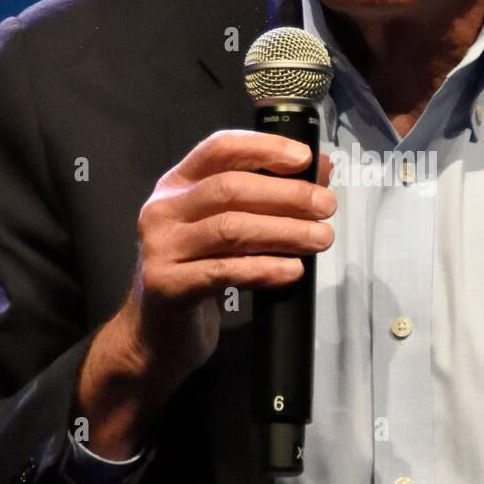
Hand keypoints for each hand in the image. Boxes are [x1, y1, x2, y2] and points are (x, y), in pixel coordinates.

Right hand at [74, 130, 335, 458]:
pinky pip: (224, 271)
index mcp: (176, 185)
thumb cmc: (199, 273)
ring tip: (321, 238)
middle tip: (326, 206)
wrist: (157, 336)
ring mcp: (161, 248)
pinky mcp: (168, 286)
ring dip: (284, 230)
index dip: (264, 148)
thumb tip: (320, 168)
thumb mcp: (227, 229)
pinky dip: (265, 268)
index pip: (219, 149)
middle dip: (286, 194)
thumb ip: (267, 197)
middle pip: (230, 188)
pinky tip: (293, 270)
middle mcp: (162, 210)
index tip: (304, 158)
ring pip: (231, 228)